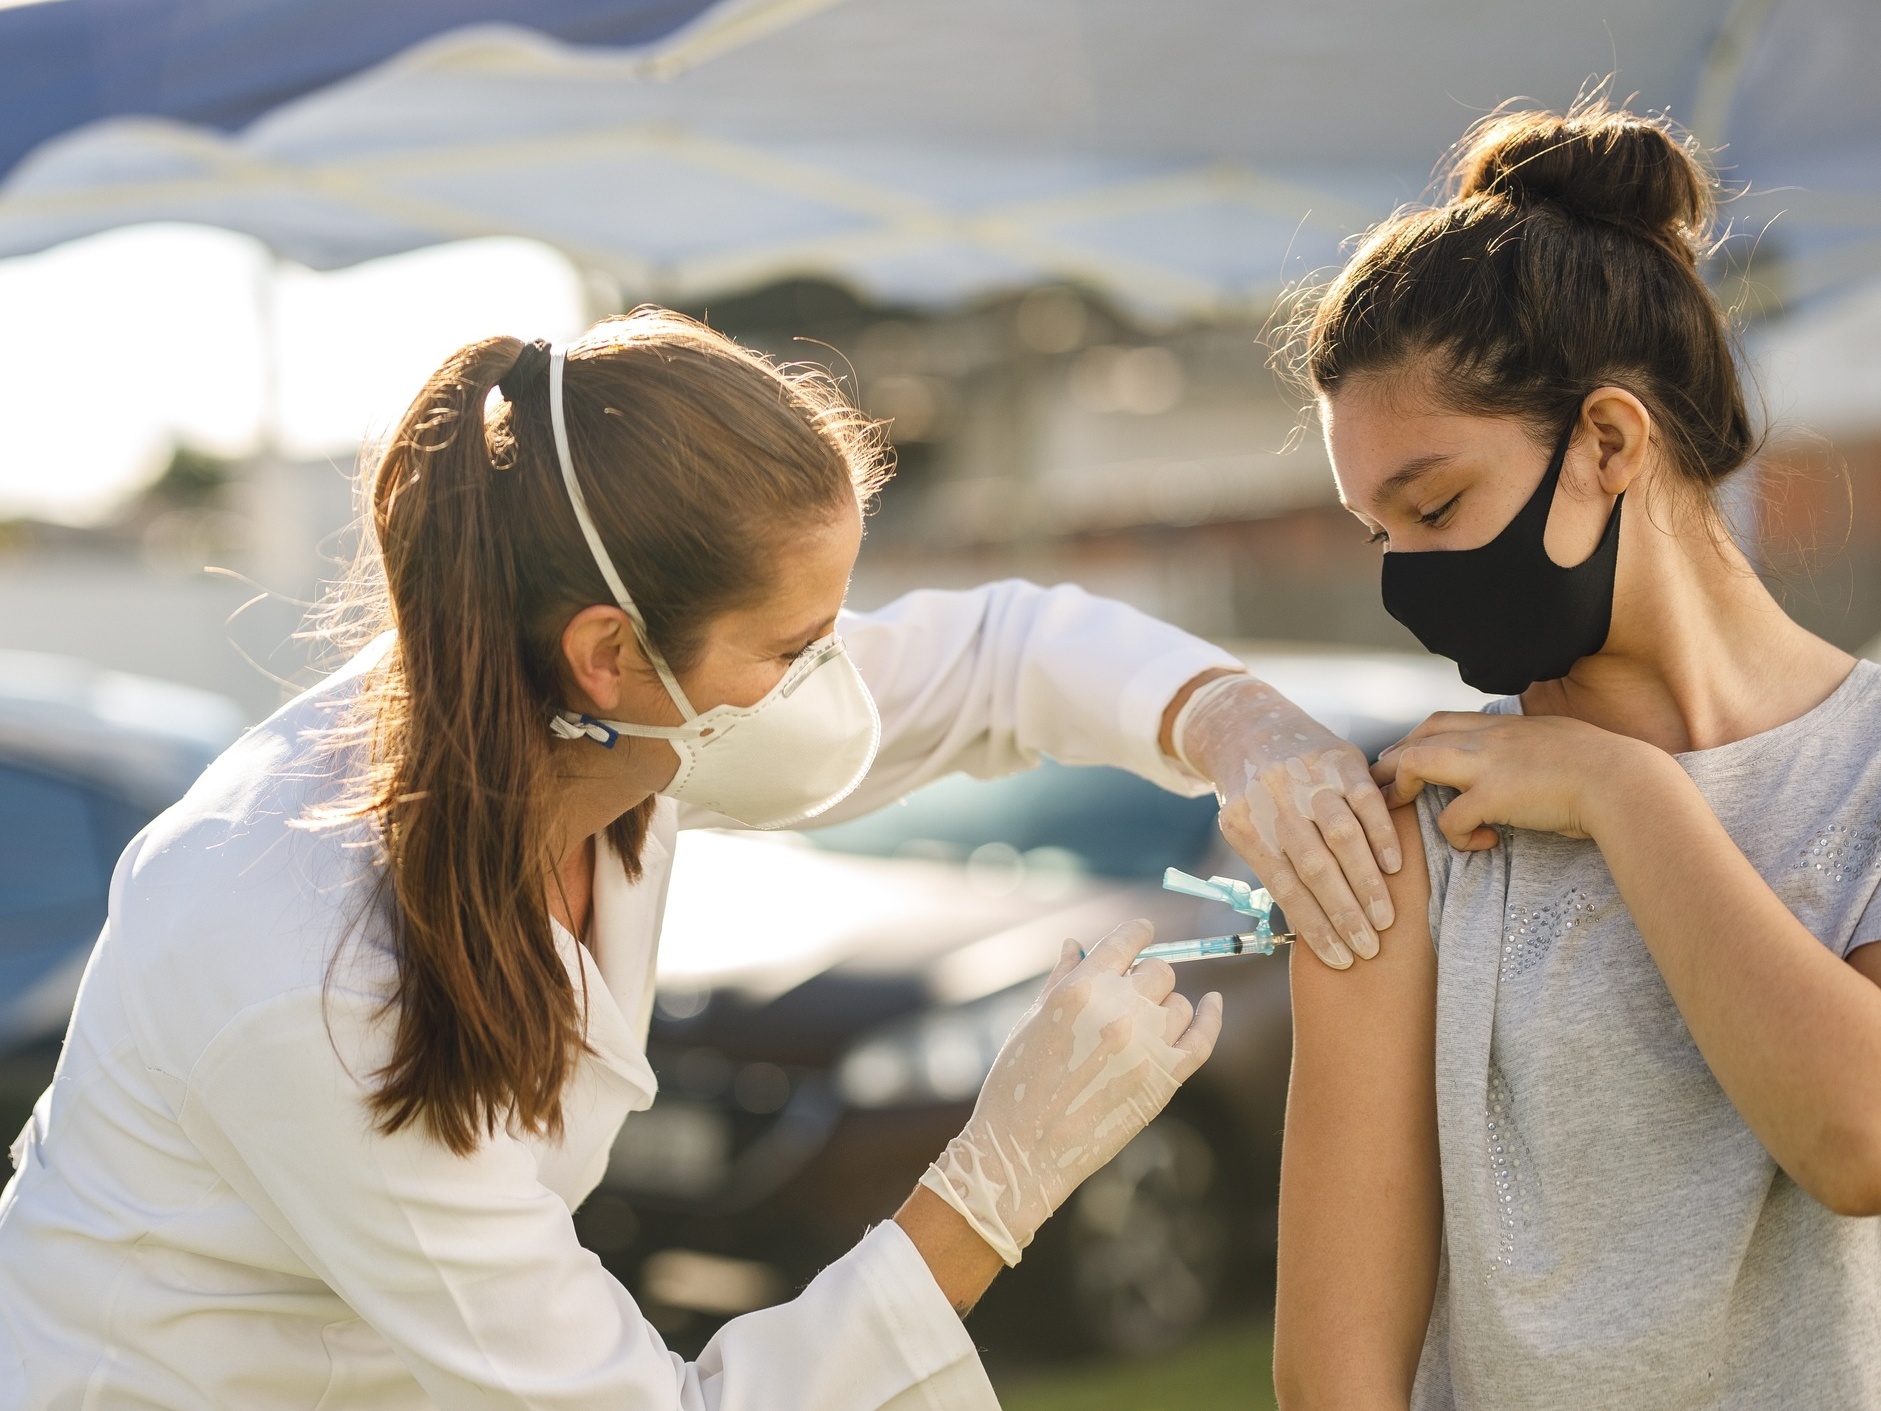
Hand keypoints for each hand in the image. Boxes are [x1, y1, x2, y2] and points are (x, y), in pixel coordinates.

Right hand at [919, 920, 1222, 1265]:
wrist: (1023, 1149)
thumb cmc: (1017, 1081)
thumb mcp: (1032, 1019)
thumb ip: (1060, 977)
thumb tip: (1077, 943)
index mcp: (1081, 989)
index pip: (1127, 940)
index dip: (1137, 933)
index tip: (1142, 934)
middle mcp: (1119, 1011)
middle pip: (1158, 972)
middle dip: (1146, 977)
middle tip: (1130, 994)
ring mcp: (1146, 1046)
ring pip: (1180, 1003)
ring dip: (1166, 1005)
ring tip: (1145, 1022)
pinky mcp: (1165, 1080)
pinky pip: (1203, 1038)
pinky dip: (1211, 1016)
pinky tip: (1212, 1003)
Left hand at [1176, 674, 1399, 969]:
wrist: (1250, 725)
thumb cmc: (1254, 796)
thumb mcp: (1247, 828)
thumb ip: (1276, 866)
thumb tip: (1316, 927)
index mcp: (1246, 826)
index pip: (1285, 887)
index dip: (1315, 927)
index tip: (1340, 959)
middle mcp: (1274, 800)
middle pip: (1315, 867)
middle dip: (1345, 914)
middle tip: (1369, 949)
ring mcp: (1307, 777)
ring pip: (1342, 836)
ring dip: (1367, 883)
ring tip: (1385, 920)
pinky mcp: (1338, 758)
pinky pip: (1366, 801)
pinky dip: (1382, 836)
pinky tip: (1395, 869)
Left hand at [1371, 710, 1657, 850]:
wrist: (1626, 781)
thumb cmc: (1605, 768)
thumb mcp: (1558, 742)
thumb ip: (1530, 748)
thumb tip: (1525, 764)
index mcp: (1504, 726)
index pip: (1440, 722)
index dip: (1413, 741)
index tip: (1400, 762)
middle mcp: (1489, 738)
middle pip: (1417, 738)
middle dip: (1389, 764)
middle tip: (1376, 791)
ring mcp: (1488, 764)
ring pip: (1415, 763)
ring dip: (1401, 790)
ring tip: (1405, 813)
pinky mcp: (1494, 796)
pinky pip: (1450, 818)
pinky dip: (1456, 836)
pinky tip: (1480, 843)